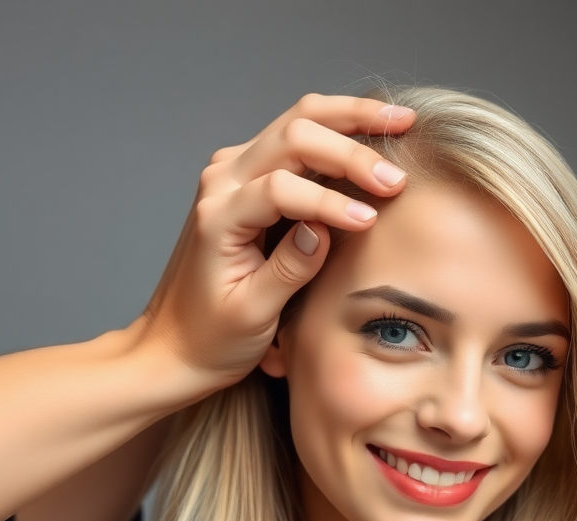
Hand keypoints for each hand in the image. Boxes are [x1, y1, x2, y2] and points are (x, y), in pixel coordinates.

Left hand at [130, 93, 414, 389]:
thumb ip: (288, 270)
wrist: (173, 344)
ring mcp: (233, 171)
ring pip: (297, 121)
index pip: (282, 188)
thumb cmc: (211, 338)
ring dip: (351, 120)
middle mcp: (221, 180)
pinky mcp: (247, 176)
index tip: (370, 222)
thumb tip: (325, 228)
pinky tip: (372, 135)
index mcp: (218, 217)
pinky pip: (294, 138)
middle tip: (398, 175)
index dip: (331, 201)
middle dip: (352, 147)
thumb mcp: (252, 315)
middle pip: (294, 133)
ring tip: (403, 122)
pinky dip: (337, 132)